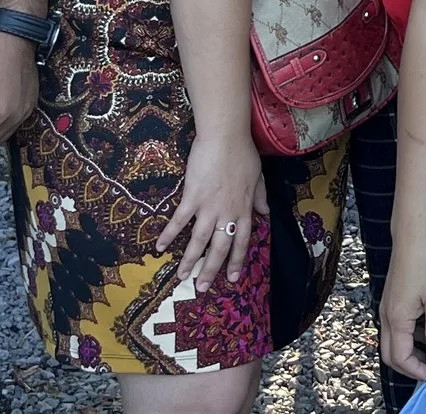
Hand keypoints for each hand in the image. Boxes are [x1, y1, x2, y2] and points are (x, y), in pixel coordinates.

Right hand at [155, 131, 266, 292]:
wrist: (225, 138)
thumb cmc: (242, 154)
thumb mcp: (258, 177)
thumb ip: (260, 197)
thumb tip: (265, 212)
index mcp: (244, 209)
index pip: (242, 241)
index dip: (236, 261)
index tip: (232, 279)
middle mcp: (227, 213)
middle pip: (220, 247)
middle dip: (211, 269)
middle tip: (202, 288)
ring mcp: (209, 207)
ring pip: (199, 240)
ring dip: (190, 260)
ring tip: (182, 277)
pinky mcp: (192, 197)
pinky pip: (179, 221)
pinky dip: (168, 235)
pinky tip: (160, 247)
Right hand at [380, 235, 425, 380]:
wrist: (412, 237)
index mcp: (397, 319)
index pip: (400, 357)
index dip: (416, 369)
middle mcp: (386, 316)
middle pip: (390, 353)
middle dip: (409, 365)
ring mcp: (387, 307)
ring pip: (392, 340)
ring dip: (409, 350)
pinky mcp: (392, 300)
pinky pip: (396, 326)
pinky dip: (409, 336)